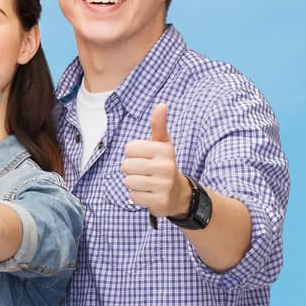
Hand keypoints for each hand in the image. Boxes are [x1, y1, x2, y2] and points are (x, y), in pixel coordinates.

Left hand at [121, 102, 190, 219]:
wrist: (179, 194)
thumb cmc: (164, 165)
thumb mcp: (163, 144)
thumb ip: (158, 125)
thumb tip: (161, 105)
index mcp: (163, 150)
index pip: (129, 149)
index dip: (133, 154)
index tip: (144, 158)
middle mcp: (165, 166)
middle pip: (126, 166)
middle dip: (131, 170)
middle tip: (145, 172)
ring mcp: (163, 185)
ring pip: (128, 181)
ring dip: (134, 184)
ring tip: (146, 183)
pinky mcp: (159, 201)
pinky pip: (133, 196)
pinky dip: (137, 196)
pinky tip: (148, 194)